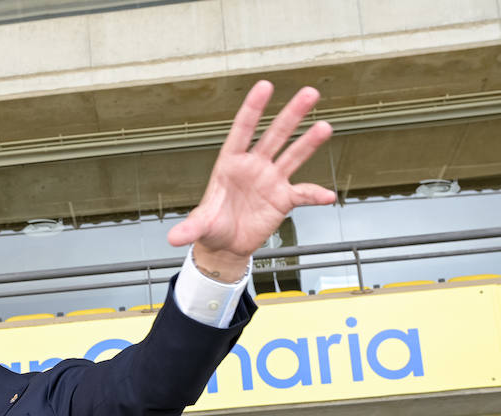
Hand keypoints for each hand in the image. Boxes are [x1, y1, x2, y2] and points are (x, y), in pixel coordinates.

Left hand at [167, 81, 334, 277]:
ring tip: (324, 127)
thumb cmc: (212, 226)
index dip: (253, 108)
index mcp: (230, 164)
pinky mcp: (283, 198)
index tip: (265, 86)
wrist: (227, 245)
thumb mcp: (200, 226)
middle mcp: (254, 166)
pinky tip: (328, 196)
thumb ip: (190, 229)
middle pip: (275, 135)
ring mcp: (271, 180)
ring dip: (309, 142)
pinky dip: (316, 195)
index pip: (242, 130)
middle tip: (309, 93)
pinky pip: (303, 193)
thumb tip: (172, 238)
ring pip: (293, 155)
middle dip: (291, 114)